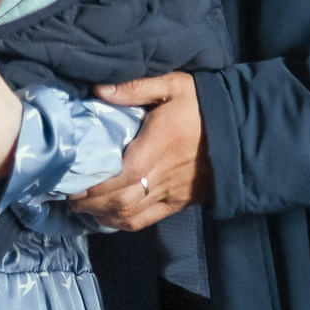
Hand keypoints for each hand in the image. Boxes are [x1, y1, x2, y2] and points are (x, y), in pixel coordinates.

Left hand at [72, 72, 211, 231]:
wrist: (240, 131)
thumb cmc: (202, 106)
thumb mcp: (172, 86)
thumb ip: (134, 89)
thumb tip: (100, 90)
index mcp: (153, 150)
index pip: (116, 178)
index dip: (91, 187)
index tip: (70, 181)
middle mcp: (158, 177)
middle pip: (118, 201)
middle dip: (90, 204)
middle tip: (70, 196)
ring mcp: (169, 193)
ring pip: (129, 215)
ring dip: (102, 215)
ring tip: (84, 207)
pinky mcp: (178, 203)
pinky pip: (146, 221)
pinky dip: (123, 223)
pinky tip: (109, 217)